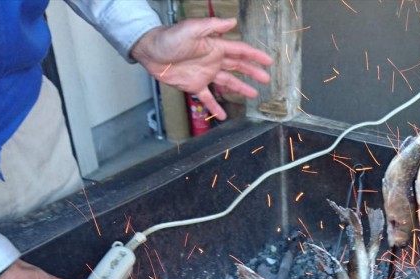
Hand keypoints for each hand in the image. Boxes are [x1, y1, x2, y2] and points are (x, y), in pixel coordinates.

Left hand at [130, 17, 272, 119]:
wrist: (150, 51)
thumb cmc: (168, 37)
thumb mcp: (191, 28)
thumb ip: (212, 26)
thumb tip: (232, 21)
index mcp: (214, 46)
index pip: (239, 51)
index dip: (255, 56)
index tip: (268, 61)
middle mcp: (213, 60)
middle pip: (237, 66)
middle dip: (252, 72)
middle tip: (266, 79)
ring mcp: (205, 73)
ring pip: (227, 82)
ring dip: (240, 89)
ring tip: (253, 96)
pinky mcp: (194, 85)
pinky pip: (208, 98)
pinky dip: (215, 107)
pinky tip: (223, 116)